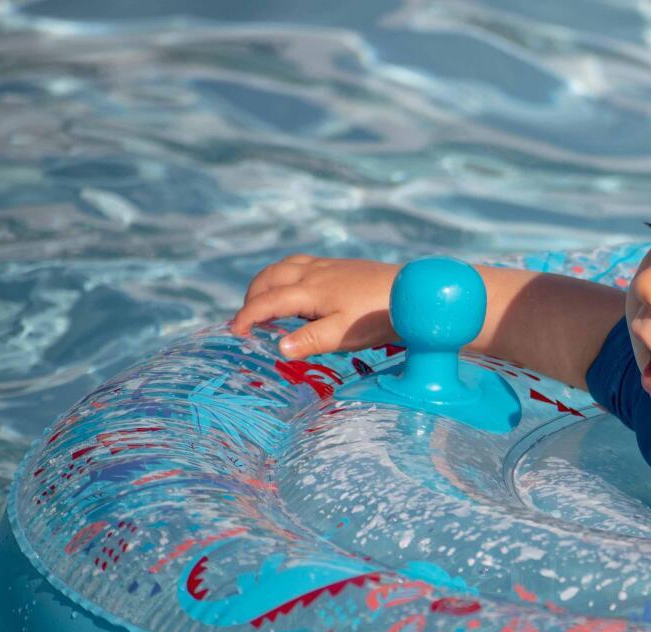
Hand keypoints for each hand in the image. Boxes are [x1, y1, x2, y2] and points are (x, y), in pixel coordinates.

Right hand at [230, 255, 398, 358]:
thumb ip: (310, 340)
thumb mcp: (344, 334)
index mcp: (309, 290)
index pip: (266, 302)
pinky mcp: (341, 267)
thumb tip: (278, 348)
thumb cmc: (379, 316)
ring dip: (267, 283)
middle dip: (252, 297)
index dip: (246, 317)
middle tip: (247, 320)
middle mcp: (314, 273)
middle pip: (269, 278)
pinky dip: (286, 275)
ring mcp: (328, 267)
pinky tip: (298, 291)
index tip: (234, 333)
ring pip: (284, 267)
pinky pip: (302, 264)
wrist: (416, 292)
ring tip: (265, 304)